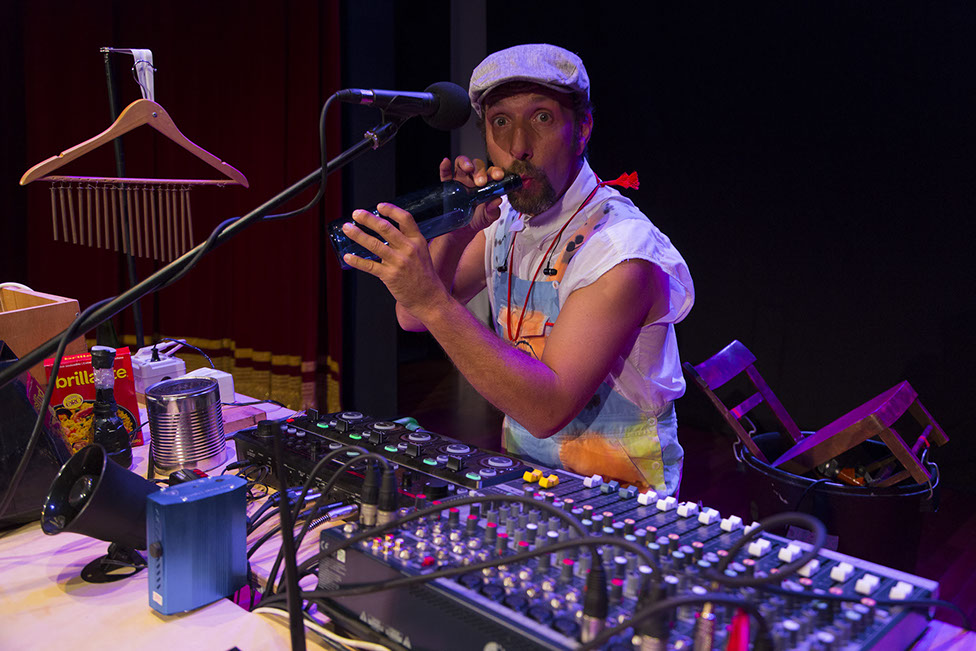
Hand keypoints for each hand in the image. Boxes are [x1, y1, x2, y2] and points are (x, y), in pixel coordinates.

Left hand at [340, 202, 448, 320]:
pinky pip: (369, 265)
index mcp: (417, 241)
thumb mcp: (422, 253)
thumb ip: (406, 241)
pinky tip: (347, 256)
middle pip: (385, 228)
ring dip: (358, 235)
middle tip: (356, 214)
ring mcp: (399, 262)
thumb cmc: (424, 276)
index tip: (379, 206)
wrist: (429, 298)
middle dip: (368, 219)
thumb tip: (385, 231)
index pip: (405, 218)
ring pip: (374, 244)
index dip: (391, 210)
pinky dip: (356, 260)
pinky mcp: (390, 276)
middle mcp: (408, 249)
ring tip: (347, 228)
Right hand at [439, 156, 507, 231]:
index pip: (491, 172)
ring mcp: (459, 180)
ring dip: (465, 163)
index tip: (498, 176)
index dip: (495, 171)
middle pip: (477, 165)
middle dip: (480, 171)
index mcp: (486, 185)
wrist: (462, 231)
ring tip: (468, 168)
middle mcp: (473, 179)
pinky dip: (445, 167)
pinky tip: (446, 162)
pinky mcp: (447, 185)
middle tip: (481, 182)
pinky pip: (445, 174)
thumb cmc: (477, 220)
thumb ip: (493, 211)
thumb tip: (497, 201)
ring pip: (461, 164)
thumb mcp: (487, 218)